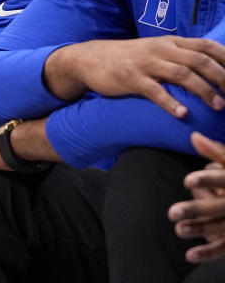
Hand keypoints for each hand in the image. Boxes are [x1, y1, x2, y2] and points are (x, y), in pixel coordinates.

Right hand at [45, 37, 224, 117]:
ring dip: (204, 91)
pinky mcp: (131, 78)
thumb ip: (179, 57)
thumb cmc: (129, 58)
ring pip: (182, 74)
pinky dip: (170, 102)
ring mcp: (146, 63)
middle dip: (223, 78)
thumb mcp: (156, 51)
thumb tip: (209, 72)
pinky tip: (182, 114)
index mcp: (170, 42)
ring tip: (218, 107)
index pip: (206, 46)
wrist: (92, 58)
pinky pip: (154, 90)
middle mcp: (161, 50)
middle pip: (200, 60)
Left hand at [169, 132, 224, 262]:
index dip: (208, 180)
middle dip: (198, 210)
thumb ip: (217, 152)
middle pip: (221, 207)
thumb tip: (193, 136)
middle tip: (172, 212)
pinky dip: (210, 253)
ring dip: (200, 230)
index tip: (187, 180)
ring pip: (223, 228)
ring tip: (178, 230)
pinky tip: (190, 255)